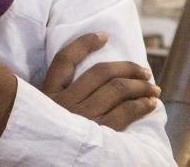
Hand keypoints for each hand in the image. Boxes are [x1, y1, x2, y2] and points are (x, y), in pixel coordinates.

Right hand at [41, 32, 159, 130]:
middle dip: (127, 68)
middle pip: (101, 73)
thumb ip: (52, 98)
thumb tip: (81, 81)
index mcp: (48, 93)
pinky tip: (150, 103)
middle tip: (144, 71)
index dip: (86, 43)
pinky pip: (124, 114)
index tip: (104, 35)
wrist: (37, 160)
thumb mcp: (39, 114)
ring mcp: (82, 118)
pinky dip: (140, 105)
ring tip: (152, 87)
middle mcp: (65, 102)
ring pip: (117, 90)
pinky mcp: (97, 135)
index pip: (66, 58)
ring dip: (140, 86)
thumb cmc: (42, 138)